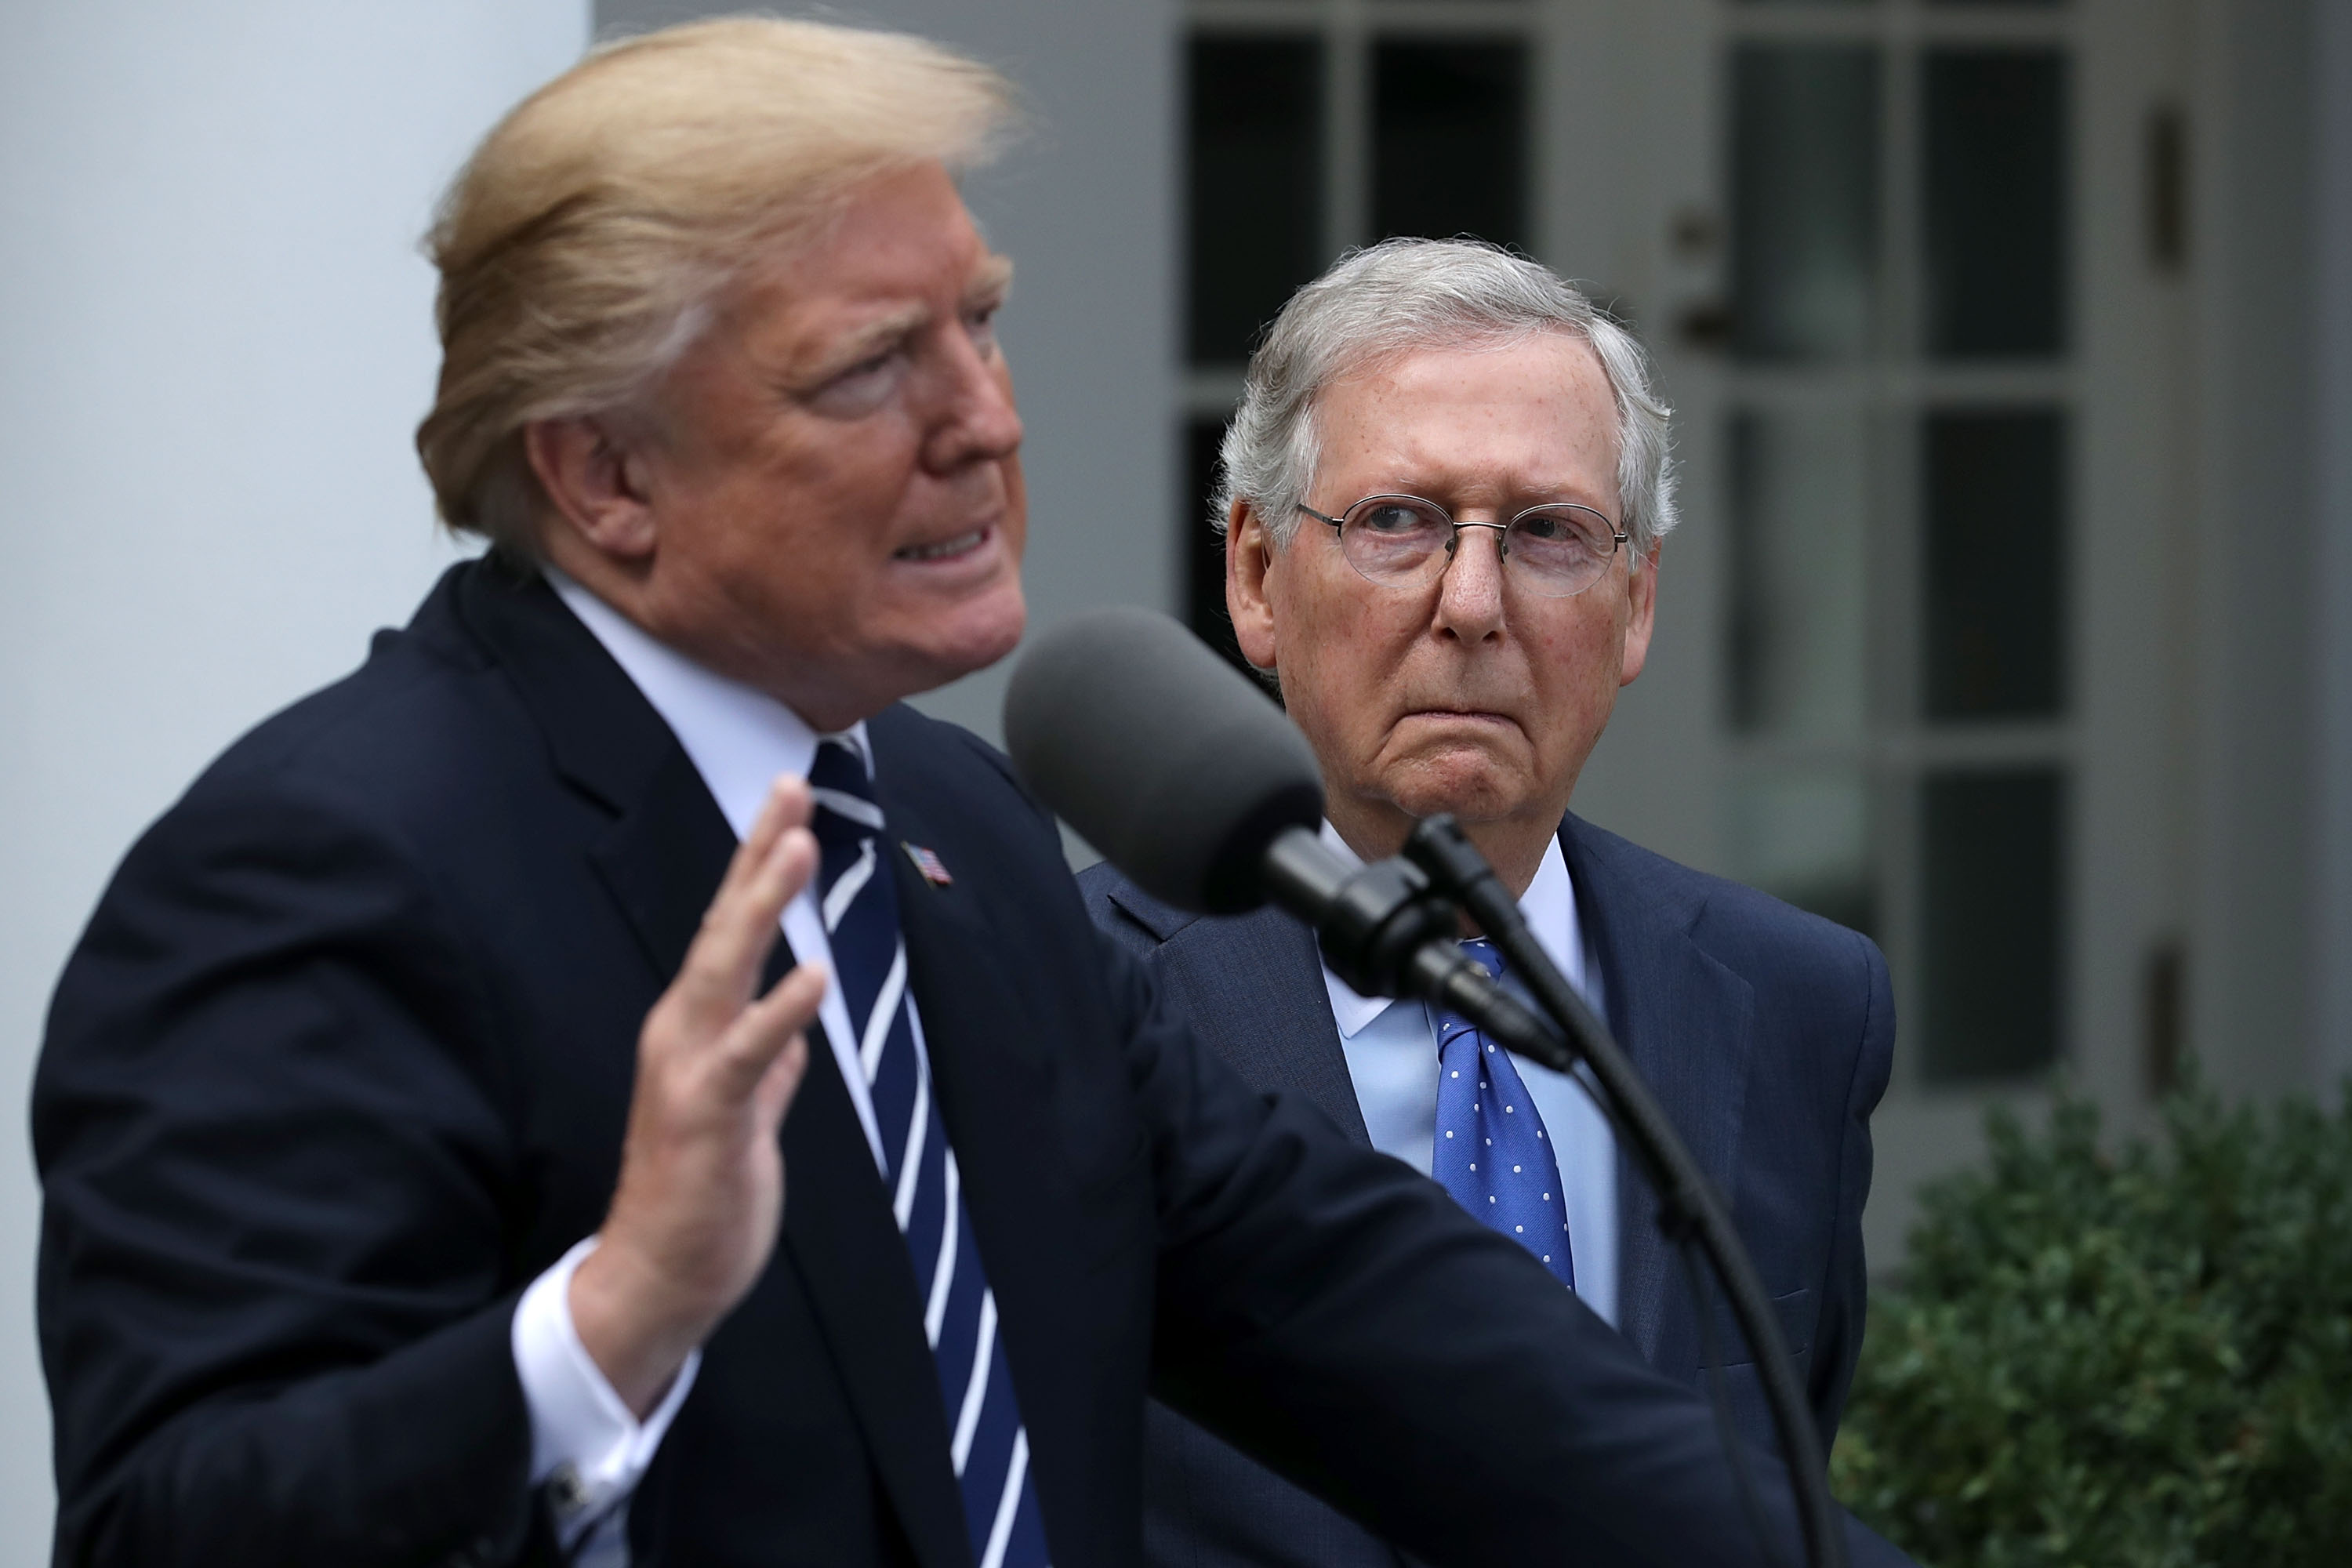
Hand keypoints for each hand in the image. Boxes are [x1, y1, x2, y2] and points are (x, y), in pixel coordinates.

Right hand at [570, 775, 826, 1415]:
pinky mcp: (708, 1116)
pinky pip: (749, 1055)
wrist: (659, 1276)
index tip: (788, 804)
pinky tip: (812, 976)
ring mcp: (690, 1069)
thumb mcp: (746, 1116)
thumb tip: (792, 1037)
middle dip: (757, 855)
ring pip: (726, 970)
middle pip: (723, 926)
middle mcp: (682, 1032)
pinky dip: (779, 1013)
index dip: (757, 865)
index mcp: (694, 1026)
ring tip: (798, 848)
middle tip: (791, 789)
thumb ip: (768, 1070)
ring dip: (761, 907)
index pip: (729, 929)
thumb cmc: (698, 1195)